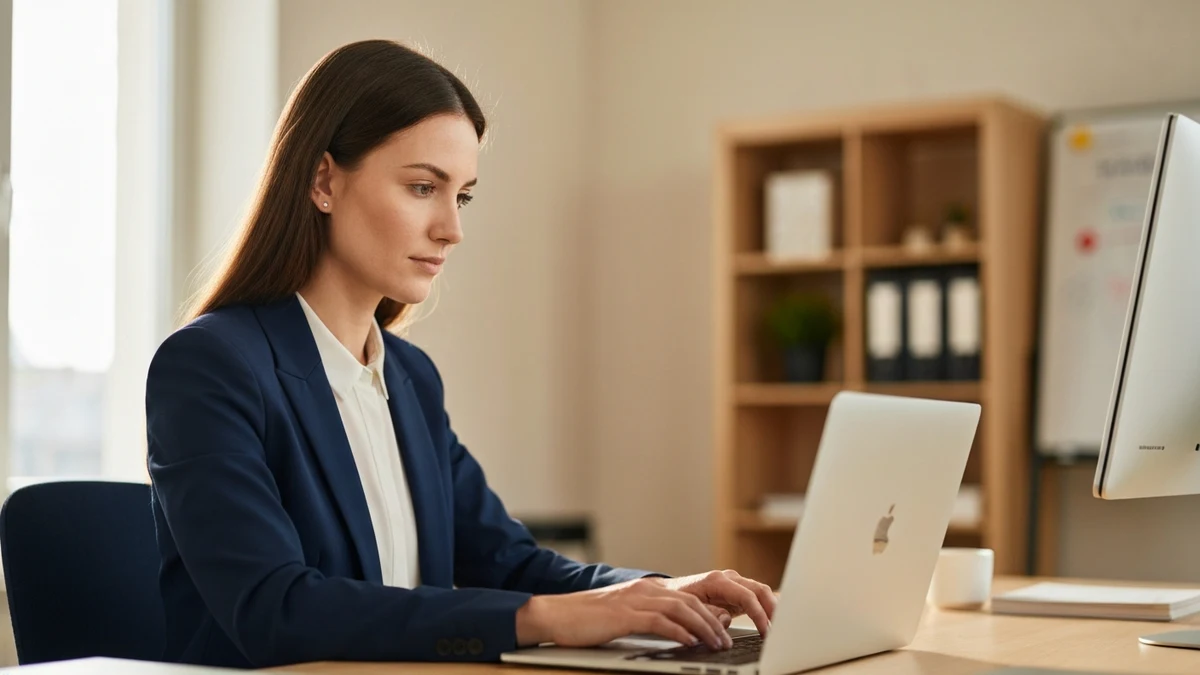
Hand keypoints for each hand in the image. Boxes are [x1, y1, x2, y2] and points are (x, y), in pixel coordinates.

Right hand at [515, 577, 733, 649]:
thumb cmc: (587, 620)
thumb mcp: (624, 616)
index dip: (710, 614)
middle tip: (726, 641)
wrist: (556, 614)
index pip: (688, 599)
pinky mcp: (625, 615)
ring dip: (703, 628)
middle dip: (713, 622)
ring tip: (716, 644)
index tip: (724, 630)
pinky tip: (689, 642)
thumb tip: (676, 633)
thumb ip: (649, 620)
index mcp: (646, 590)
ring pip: (681, 610)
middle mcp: (644, 590)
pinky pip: (659, 621)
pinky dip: (679, 631)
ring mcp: (635, 600)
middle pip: (691, 602)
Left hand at [661, 570, 775, 636]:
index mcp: (717, 581)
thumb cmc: (677, 599)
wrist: (669, 592)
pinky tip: (775, 618)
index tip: (765, 631)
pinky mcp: (736, 590)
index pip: (747, 596)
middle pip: (760, 590)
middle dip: (773, 611)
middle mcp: (729, 578)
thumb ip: (709, 613)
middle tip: (780, 631)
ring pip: (762, 591)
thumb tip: (726, 619)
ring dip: (772, 609)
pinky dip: (767, 606)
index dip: (759, 615)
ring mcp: (734, 583)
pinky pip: (757, 596)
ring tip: (779, 628)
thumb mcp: (690, 607)